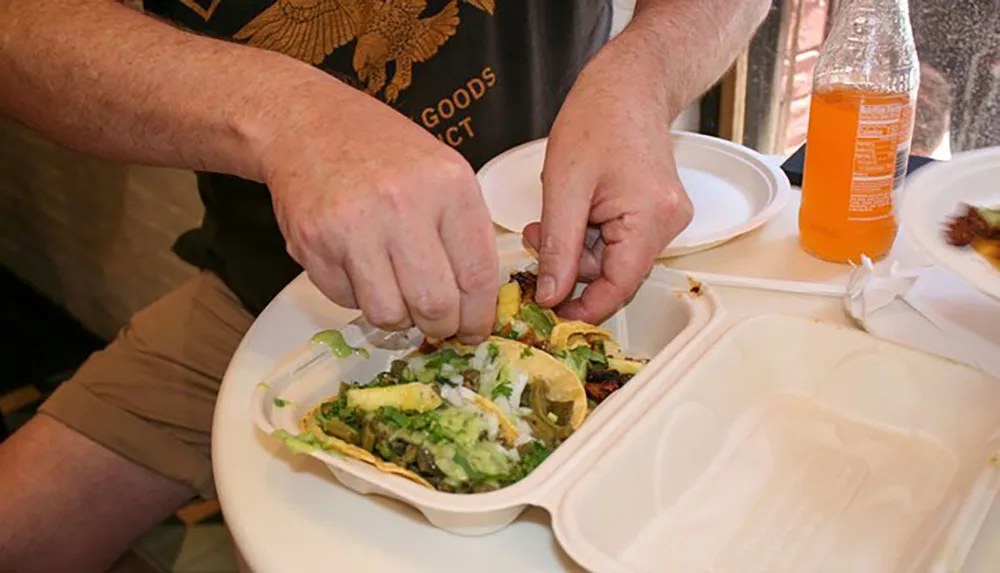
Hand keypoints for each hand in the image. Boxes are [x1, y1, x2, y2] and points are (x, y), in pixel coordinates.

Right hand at [259, 83, 498, 341]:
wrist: (306, 123)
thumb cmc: (382, 152)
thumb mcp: (442, 172)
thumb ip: (465, 230)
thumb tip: (479, 302)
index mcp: (448, 185)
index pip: (477, 274)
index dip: (479, 315)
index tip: (474, 330)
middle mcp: (403, 204)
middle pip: (435, 305)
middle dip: (440, 327)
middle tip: (437, 325)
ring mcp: (354, 225)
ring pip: (389, 314)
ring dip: (398, 318)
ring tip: (397, 294)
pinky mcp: (314, 243)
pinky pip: (347, 301)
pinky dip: (358, 298)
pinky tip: (359, 267)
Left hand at [523, 50, 692, 323]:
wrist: (627, 85)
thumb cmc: (597, 121)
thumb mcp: (563, 188)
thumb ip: (557, 248)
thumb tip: (552, 296)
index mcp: (650, 219)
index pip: (619, 287)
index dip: (584, 308)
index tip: (551, 314)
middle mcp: (668, 224)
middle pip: (613, 272)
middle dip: (570, 262)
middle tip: (533, 236)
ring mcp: (666, 218)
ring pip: (613, 256)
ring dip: (576, 245)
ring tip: (547, 216)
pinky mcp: (657, 211)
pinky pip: (619, 239)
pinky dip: (590, 232)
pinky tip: (574, 208)